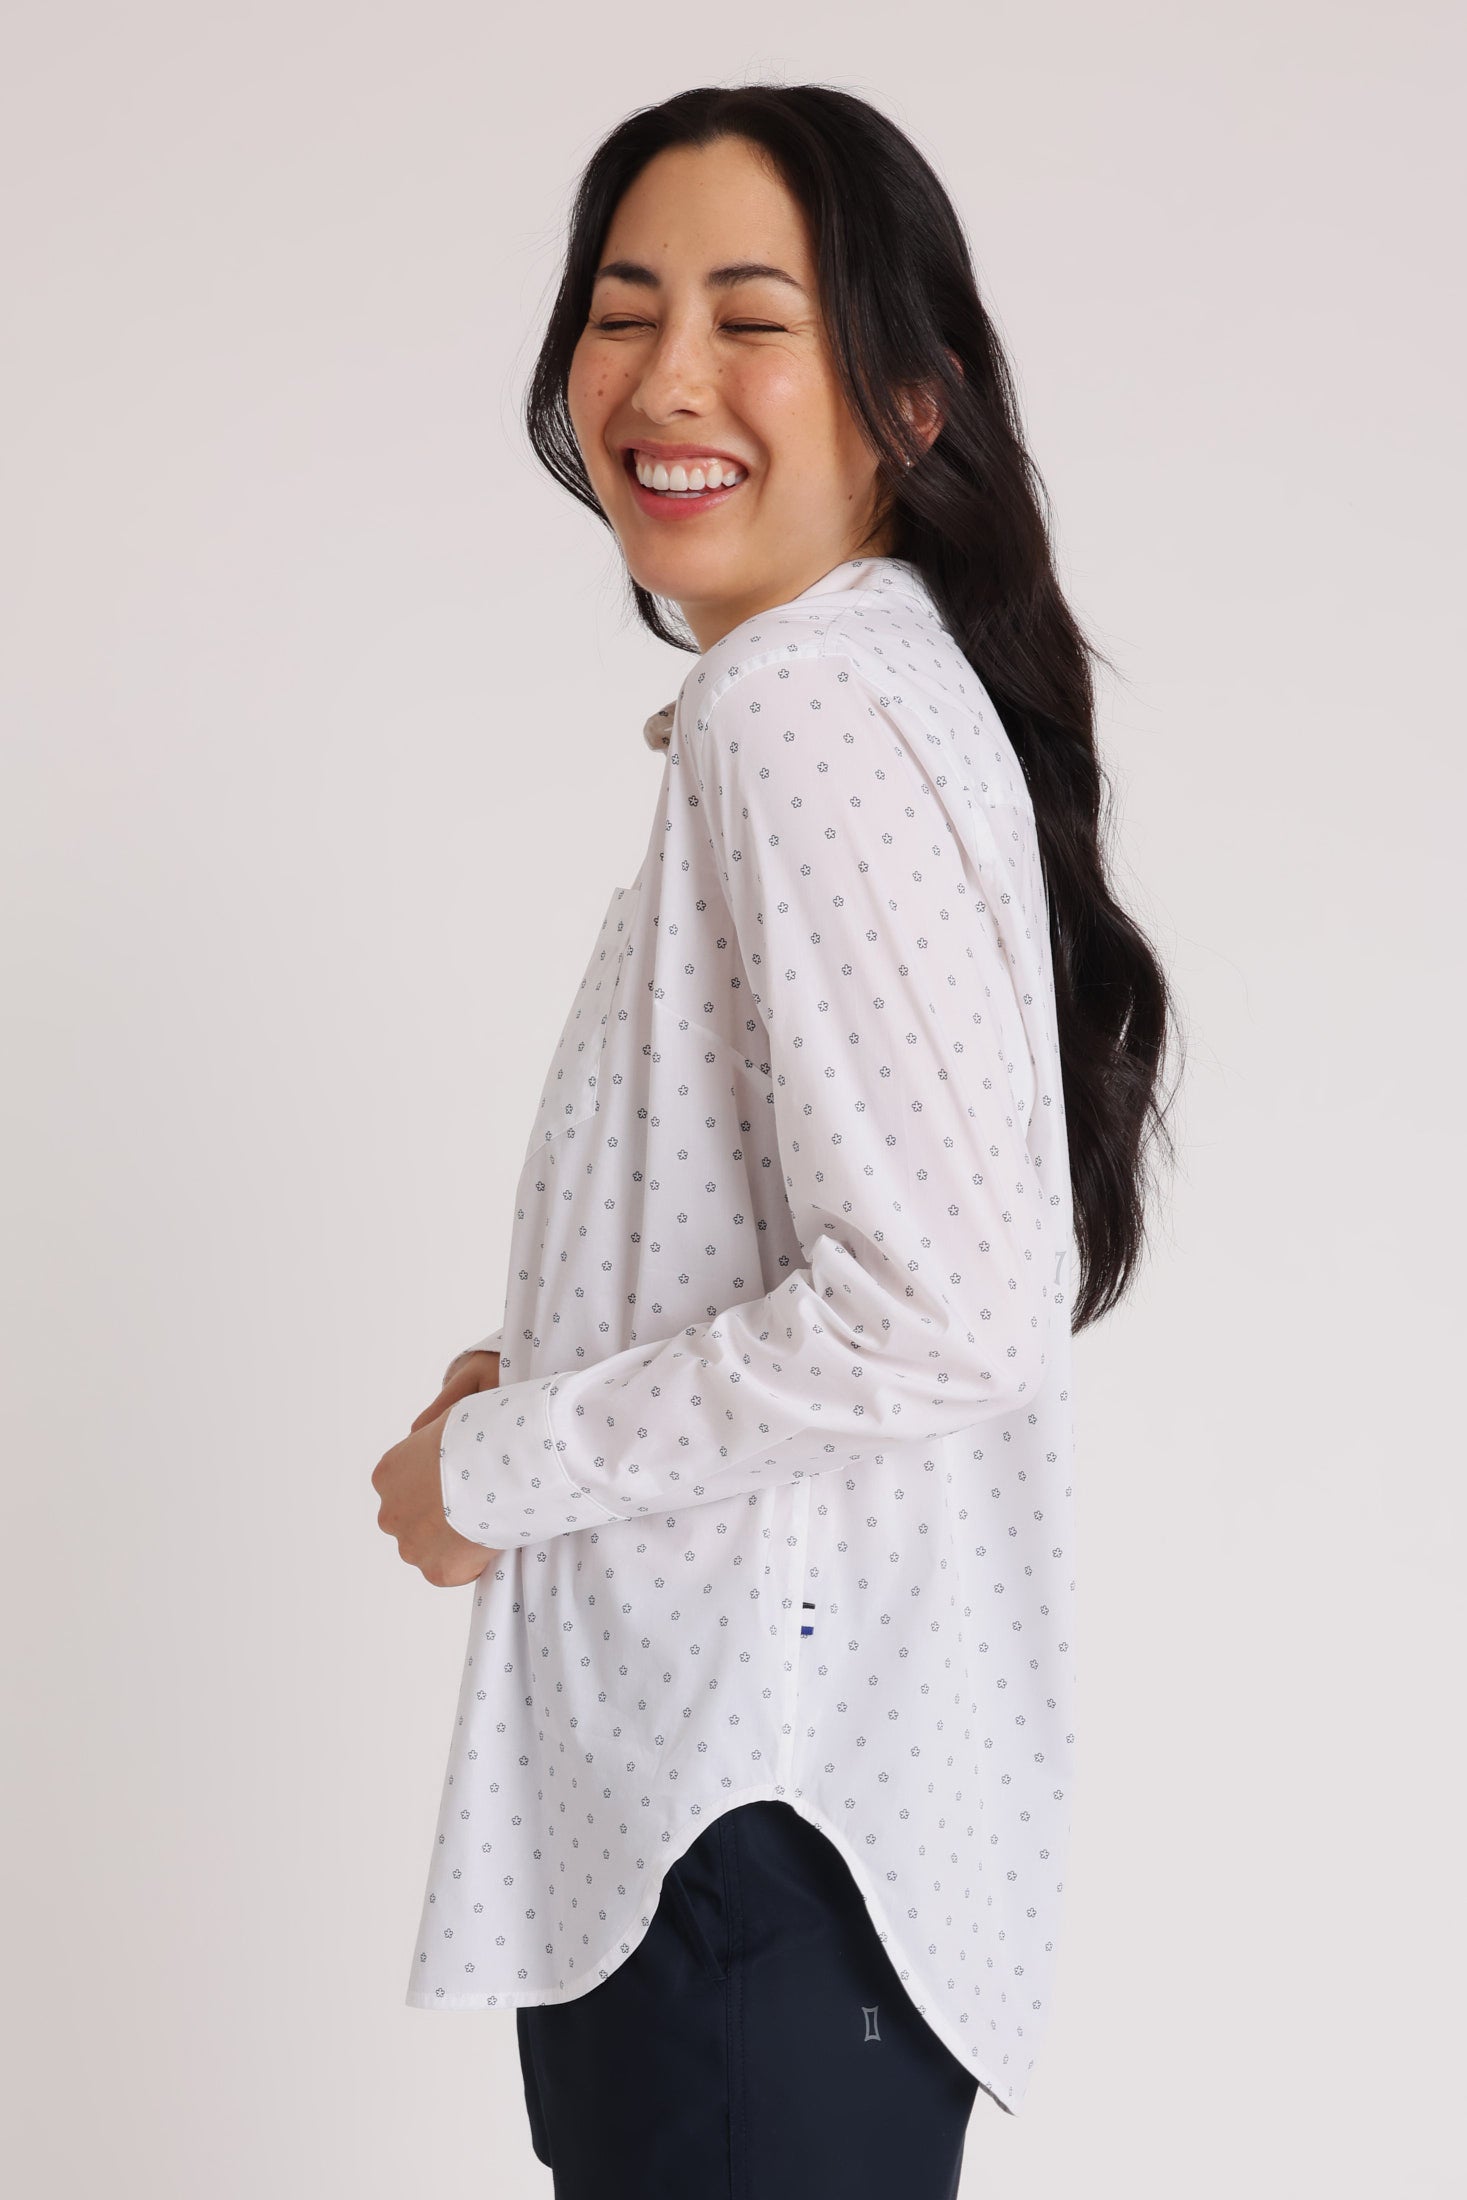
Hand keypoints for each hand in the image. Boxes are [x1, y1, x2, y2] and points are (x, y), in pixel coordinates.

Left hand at [373, 1350, 502, 1586]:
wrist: (500, 1467)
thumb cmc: (480, 1434)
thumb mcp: (446, 1420)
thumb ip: (430, 1435)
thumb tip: (425, 1434)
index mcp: (387, 1475)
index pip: (405, 1490)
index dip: (435, 1489)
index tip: (462, 1485)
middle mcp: (390, 1513)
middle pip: (411, 1522)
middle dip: (437, 1519)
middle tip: (476, 1506)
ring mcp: (411, 1547)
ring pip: (429, 1550)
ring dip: (451, 1543)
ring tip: (486, 1524)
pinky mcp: (437, 1573)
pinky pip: (452, 1572)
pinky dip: (469, 1564)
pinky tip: (489, 1542)